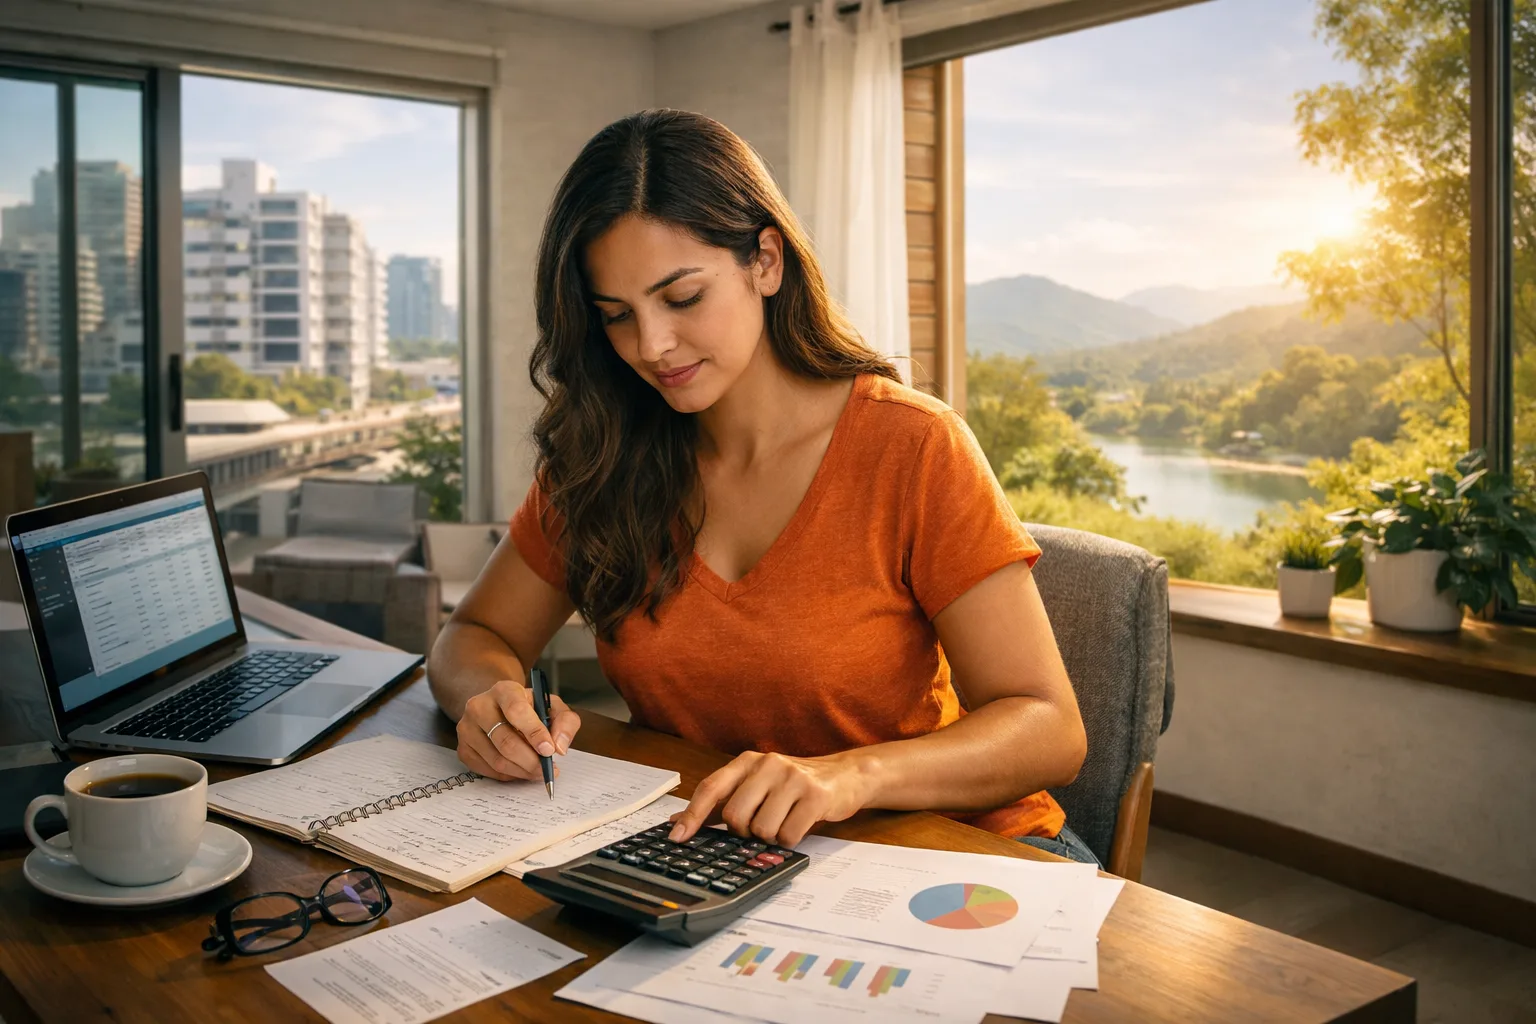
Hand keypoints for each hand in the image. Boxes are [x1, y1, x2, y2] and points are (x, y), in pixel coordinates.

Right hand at [456, 678, 581, 781]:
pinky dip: (508, 775)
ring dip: (522, 771)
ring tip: (538, 771)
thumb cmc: (529, 709)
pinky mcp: (463, 748)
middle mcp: (479, 706)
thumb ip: (565, 722)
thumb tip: (559, 746)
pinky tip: (520, 770)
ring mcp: (467, 728)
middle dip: (531, 760)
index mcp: (504, 690)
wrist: (499, 710)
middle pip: (505, 741)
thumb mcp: (552, 707)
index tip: (549, 751)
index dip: (534, 733)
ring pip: (497, 759)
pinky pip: (488, 770)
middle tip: (547, 769)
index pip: (516, 711)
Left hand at [668, 751, 873, 846]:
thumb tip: (678, 822)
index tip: (677, 837)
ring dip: (771, 837)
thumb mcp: (758, 785)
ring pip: (762, 830)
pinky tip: (799, 824)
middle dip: (744, 832)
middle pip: (735, 816)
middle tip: (760, 826)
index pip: (712, 788)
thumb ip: (722, 803)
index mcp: (749, 761)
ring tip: (784, 821)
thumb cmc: (794, 785)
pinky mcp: (815, 796)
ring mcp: (793, 778)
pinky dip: (790, 840)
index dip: (692, 815)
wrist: (845, 775)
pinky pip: (788, 835)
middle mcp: (768, 764)